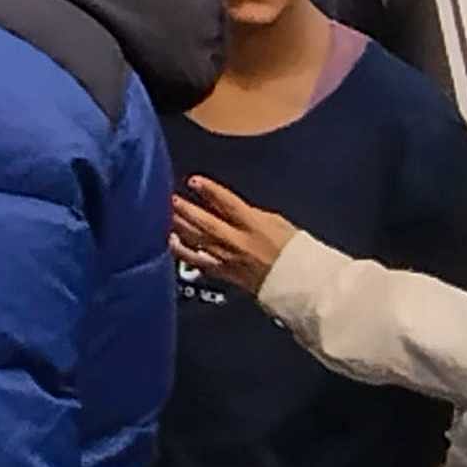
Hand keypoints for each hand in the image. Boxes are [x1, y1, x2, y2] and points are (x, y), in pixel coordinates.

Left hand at [173, 177, 300, 292]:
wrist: (303, 285)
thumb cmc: (296, 253)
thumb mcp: (278, 224)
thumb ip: (252, 214)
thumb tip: (233, 208)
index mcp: (255, 226)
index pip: (229, 204)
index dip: (210, 191)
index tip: (194, 181)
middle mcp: (239, 242)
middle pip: (206, 223)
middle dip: (185, 209)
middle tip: (168, 197)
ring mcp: (229, 259)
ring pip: (198, 241)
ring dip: (178, 226)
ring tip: (163, 213)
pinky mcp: (224, 274)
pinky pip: (199, 261)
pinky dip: (183, 251)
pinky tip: (170, 242)